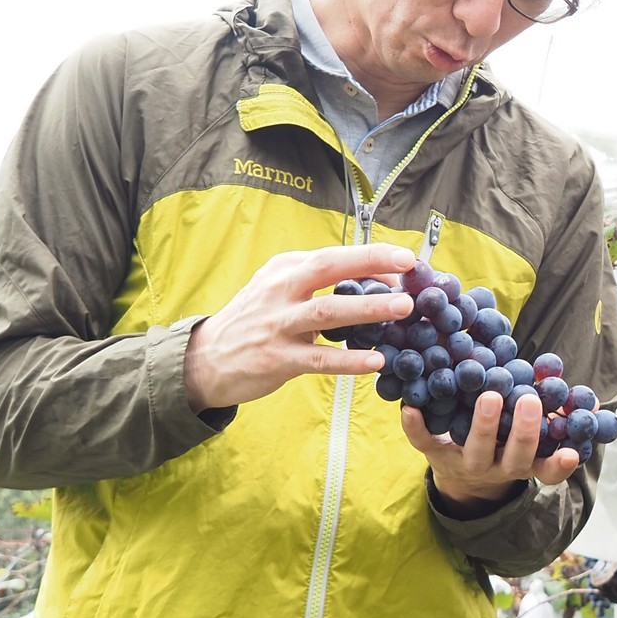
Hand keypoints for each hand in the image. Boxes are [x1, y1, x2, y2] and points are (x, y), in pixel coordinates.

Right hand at [182, 243, 416, 410]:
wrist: (208, 358)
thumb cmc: (256, 320)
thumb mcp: (279, 289)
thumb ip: (319, 283)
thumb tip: (377, 280)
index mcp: (285, 269)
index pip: (332, 255)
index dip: (370, 255)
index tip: (405, 259)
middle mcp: (280, 290)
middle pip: (328, 269)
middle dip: (370, 265)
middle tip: (408, 273)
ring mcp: (278, 325)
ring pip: (327, 312)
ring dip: (368, 309)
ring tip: (402, 310)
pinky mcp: (277, 359)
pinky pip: (320, 358)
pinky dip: (349, 360)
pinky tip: (375, 362)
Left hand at [404, 388, 579, 509]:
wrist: (461, 475)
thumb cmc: (504, 442)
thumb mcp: (527, 435)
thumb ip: (548, 412)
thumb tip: (572, 387)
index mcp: (525, 463)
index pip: (547, 470)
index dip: (559, 465)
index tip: (570, 452)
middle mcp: (499, 468)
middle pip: (515, 456)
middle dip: (524, 430)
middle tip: (529, 401)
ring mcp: (467, 464)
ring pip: (477, 451)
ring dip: (484, 425)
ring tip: (489, 397)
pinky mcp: (436, 456)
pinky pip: (425, 443)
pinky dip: (416, 426)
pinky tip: (410, 407)